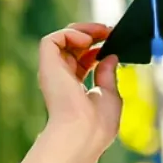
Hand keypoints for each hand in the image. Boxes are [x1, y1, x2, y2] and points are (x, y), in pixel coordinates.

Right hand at [37, 21, 121, 159]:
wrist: (83, 133)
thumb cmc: (98, 123)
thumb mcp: (110, 95)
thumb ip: (108, 75)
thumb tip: (110, 56)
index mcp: (75, 88)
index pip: (83, 60)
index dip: (98, 48)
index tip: (115, 41)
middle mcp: (61, 79)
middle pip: (73, 46)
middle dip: (92, 34)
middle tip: (111, 30)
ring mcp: (53, 71)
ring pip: (62, 38)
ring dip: (83, 29)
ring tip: (102, 31)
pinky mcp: (47, 65)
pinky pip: (52, 40)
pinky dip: (70, 33)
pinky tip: (87, 40)